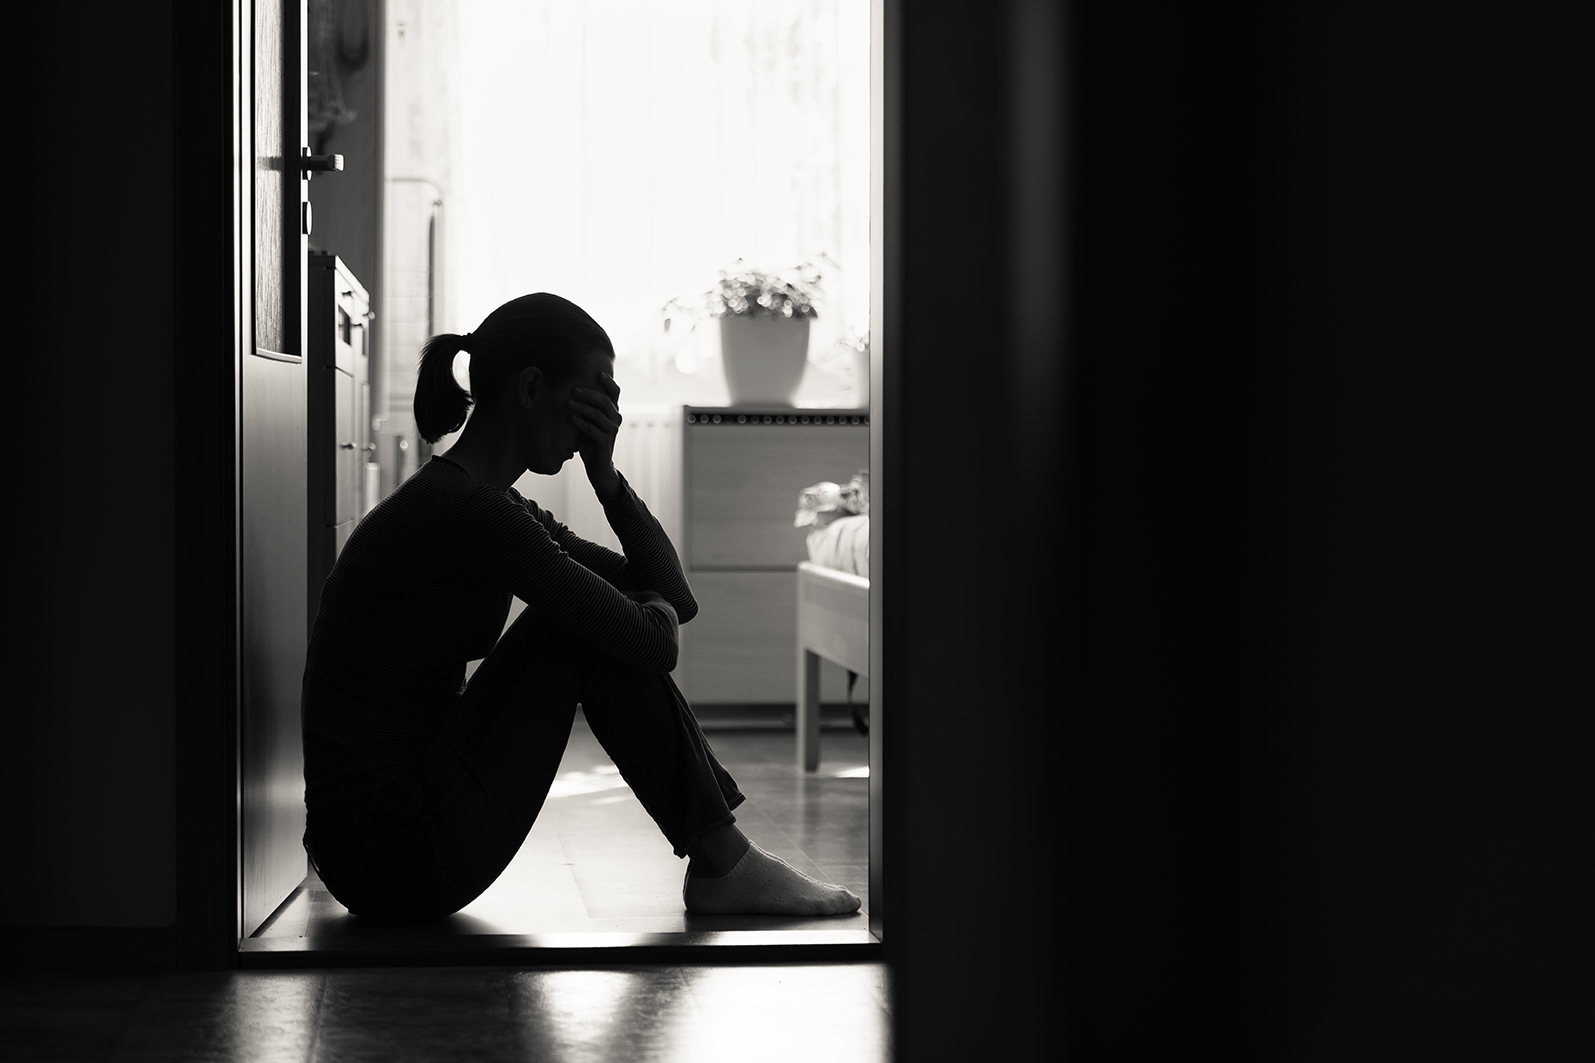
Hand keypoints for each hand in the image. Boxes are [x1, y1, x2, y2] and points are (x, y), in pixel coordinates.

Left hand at [569, 371, 621, 497]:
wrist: (598, 466)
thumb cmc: (591, 440)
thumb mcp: (590, 421)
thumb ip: (586, 408)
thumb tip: (568, 389)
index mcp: (613, 411)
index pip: (615, 393)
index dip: (608, 382)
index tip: (598, 372)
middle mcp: (615, 419)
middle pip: (605, 401)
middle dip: (589, 393)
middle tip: (574, 388)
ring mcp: (611, 431)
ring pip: (598, 415)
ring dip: (581, 407)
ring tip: (568, 403)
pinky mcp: (604, 443)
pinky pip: (592, 430)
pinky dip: (580, 422)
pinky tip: (570, 418)